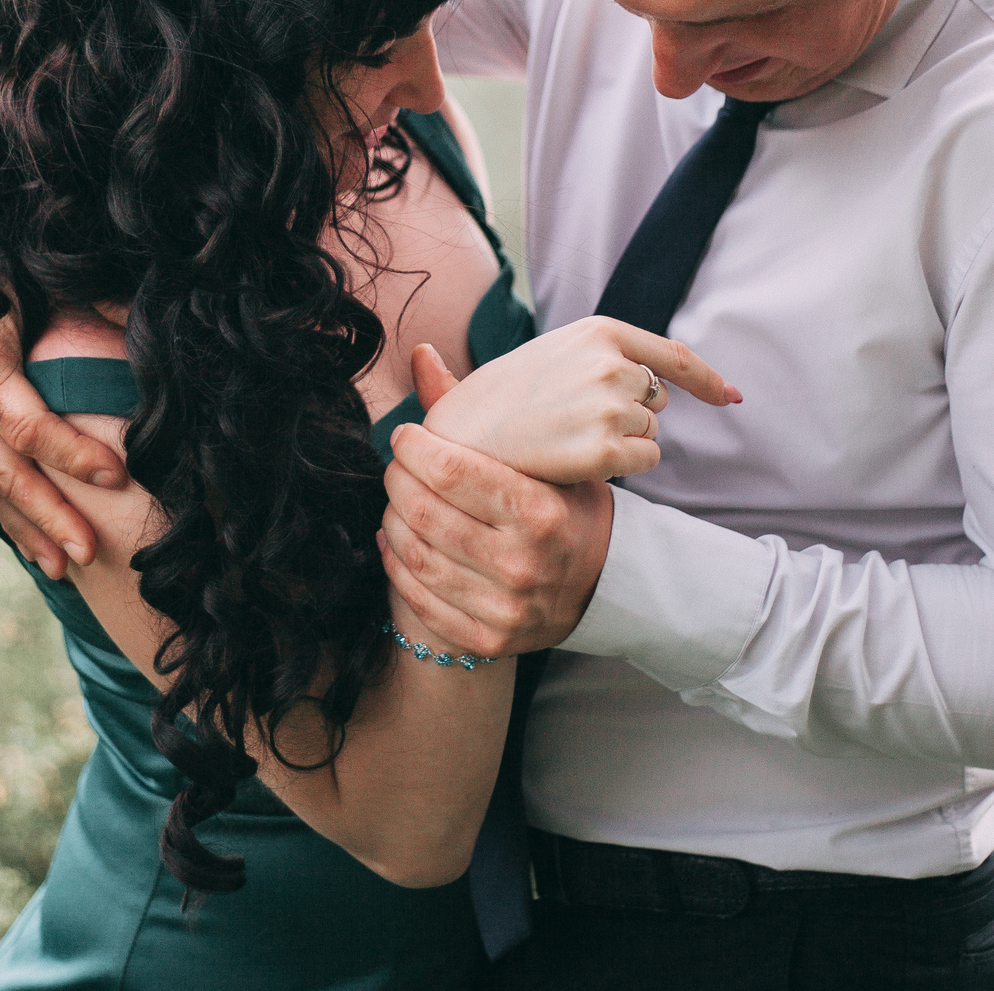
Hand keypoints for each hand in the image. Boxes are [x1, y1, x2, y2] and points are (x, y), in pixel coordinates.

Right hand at [0, 287, 127, 578]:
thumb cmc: (13, 262)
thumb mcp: (54, 273)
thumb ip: (100, 303)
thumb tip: (157, 323)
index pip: (24, 422)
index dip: (71, 453)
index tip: (119, 477)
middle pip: (2, 467)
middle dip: (48, 512)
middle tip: (92, 551)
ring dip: (29, 527)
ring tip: (70, 567)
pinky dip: (12, 517)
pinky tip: (42, 549)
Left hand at [379, 422, 613, 656]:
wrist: (602, 585)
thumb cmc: (565, 507)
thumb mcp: (545, 460)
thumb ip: (481, 413)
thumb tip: (420, 354)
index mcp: (541, 512)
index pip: (451, 471)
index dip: (414, 448)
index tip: (406, 436)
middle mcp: (524, 562)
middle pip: (425, 513)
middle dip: (396, 481)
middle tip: (395, 466)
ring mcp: (507, 607)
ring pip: (417, 556)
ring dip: (392, 521)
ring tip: (395, 501)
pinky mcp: (491, 639)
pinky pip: (422, 600)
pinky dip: (396, 566)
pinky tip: (395, 542)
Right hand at [415, 316, 735, 485]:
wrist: (458, 436)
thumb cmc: (498, 399)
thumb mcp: (550, 356)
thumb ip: (601, 359)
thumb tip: (659, 383)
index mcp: (597, 331)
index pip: (672, 356)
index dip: (707, 380)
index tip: (731, 397)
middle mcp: (610, 363)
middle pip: (656, 399)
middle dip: (630, 413)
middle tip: (576, 422)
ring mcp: (609, 405)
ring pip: (650, 432)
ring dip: (623, 441)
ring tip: (569, 438)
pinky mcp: (605, 448)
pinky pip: (644, 460)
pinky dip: (623, 466)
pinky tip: (581, 460)